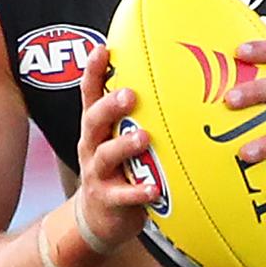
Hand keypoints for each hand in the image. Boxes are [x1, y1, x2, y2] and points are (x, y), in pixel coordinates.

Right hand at [76, 45, 156, 247]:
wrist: (100, 218)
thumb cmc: (120, 168)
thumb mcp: (121, 137)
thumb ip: (139, 114)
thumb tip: (174, 78)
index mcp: (97, 127)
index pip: (90, 94)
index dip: (93, 71)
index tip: (102, 48)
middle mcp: (92, 145)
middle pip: (94, 119)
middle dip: (110, 105)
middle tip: (130, 94)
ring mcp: (97, 173)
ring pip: (106, 155)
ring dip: (125, 145)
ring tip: (143, 138)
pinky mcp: (107, 200)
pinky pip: (122, 196)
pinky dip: (137, 192)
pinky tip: (153, 189)